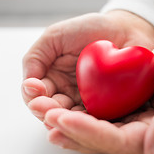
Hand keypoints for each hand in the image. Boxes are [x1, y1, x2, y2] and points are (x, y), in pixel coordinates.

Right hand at [22, 10, 153, 121]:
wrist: (126, 29)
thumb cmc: (89, 30)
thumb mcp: (54, 38)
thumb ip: (35, 58)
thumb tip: (27, 85)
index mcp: (51, 83)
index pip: (36, 98)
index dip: (34, 97)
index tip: (37, 89)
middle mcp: (67, 98)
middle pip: (52, 115)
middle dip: (47, 113)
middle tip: (48, 109)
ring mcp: (87, 107)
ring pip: (73, 123)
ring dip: (67, 123)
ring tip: (64, 117)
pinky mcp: (109, 112)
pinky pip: (99, 123)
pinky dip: (92, 124)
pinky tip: (88, 121)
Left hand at [43, 32, 153, 153]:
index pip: (118, 142)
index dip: (89, 133)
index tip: (64, 119)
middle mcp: (145, 135)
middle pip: (101, 141)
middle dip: (71, 130)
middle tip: (45, 115)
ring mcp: (134, 124)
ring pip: (95, 132)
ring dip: (68, 125)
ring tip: (44, 114)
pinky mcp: (126, 113)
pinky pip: (97, 118)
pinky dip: (77, 115)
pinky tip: (59, 109)